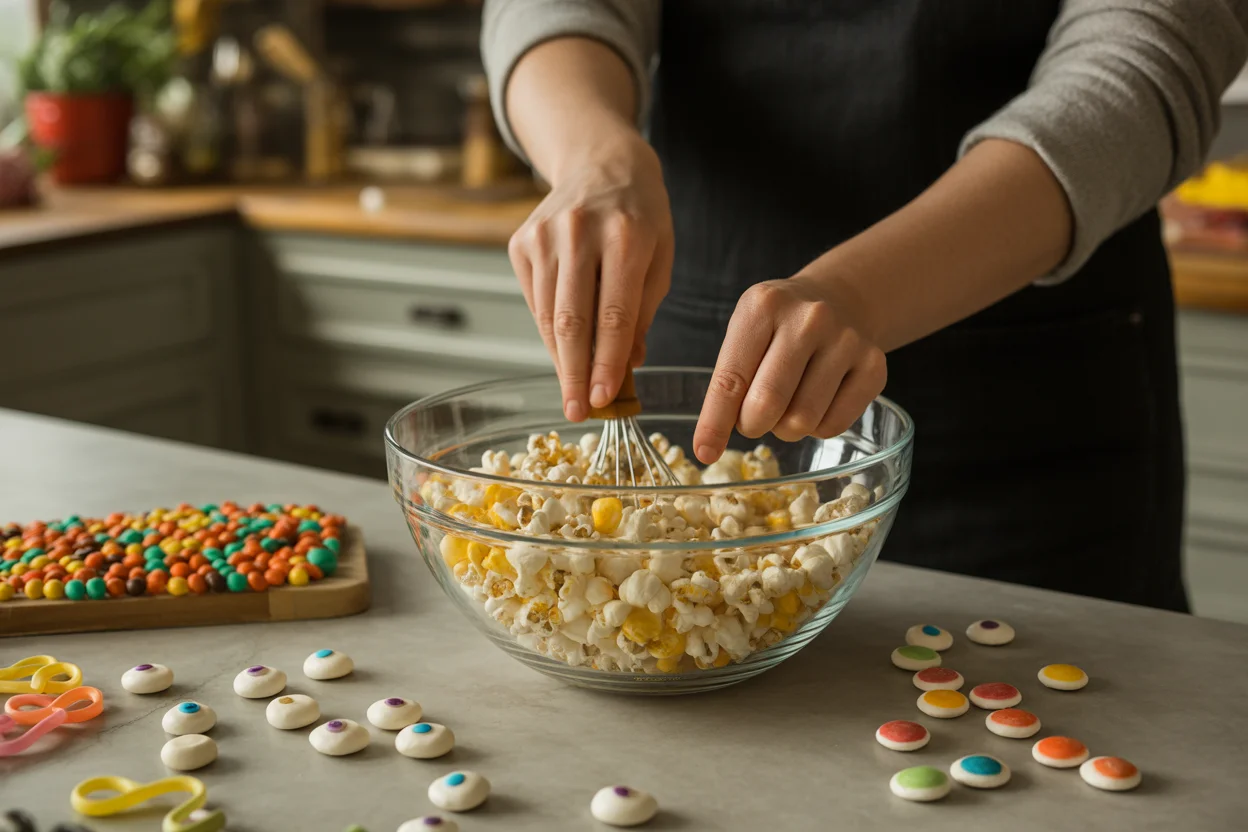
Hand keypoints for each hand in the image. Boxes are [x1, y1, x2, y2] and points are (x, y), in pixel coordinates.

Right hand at [508, 135, 673, 421]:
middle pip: (572, 319)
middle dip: (575, 373)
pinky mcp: (522, 241)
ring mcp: (544, 235)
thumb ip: (643, 312)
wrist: (601, 162)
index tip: (603, 399)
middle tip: (577, 412)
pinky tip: (563, 352)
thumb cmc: (641, 216)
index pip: (614, 315)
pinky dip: (548, 331)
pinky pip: (535, 301)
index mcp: (626, 236)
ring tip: (571, 391)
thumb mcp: (660, 258)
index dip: (606, 363)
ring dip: (560, 359)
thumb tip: (627, 367)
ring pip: (548, 315)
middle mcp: (580, 232)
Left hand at [693, 274, 886, 463]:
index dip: (715, 422)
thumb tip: (707, 448)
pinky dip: (816, 427)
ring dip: (785, 427)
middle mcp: (810, 319)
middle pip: (767, 404)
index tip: (704, 452)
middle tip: (753, 416)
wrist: (838, 299)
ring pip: (802, 421)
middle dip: (751, 424)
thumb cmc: (780, 326)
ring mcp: (847, 341)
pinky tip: (815, 401)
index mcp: (764, 306)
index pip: (731, 379)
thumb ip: (727, 384)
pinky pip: (833, 426)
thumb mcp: (745, 333)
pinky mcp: (874, 366)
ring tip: (787, 403)